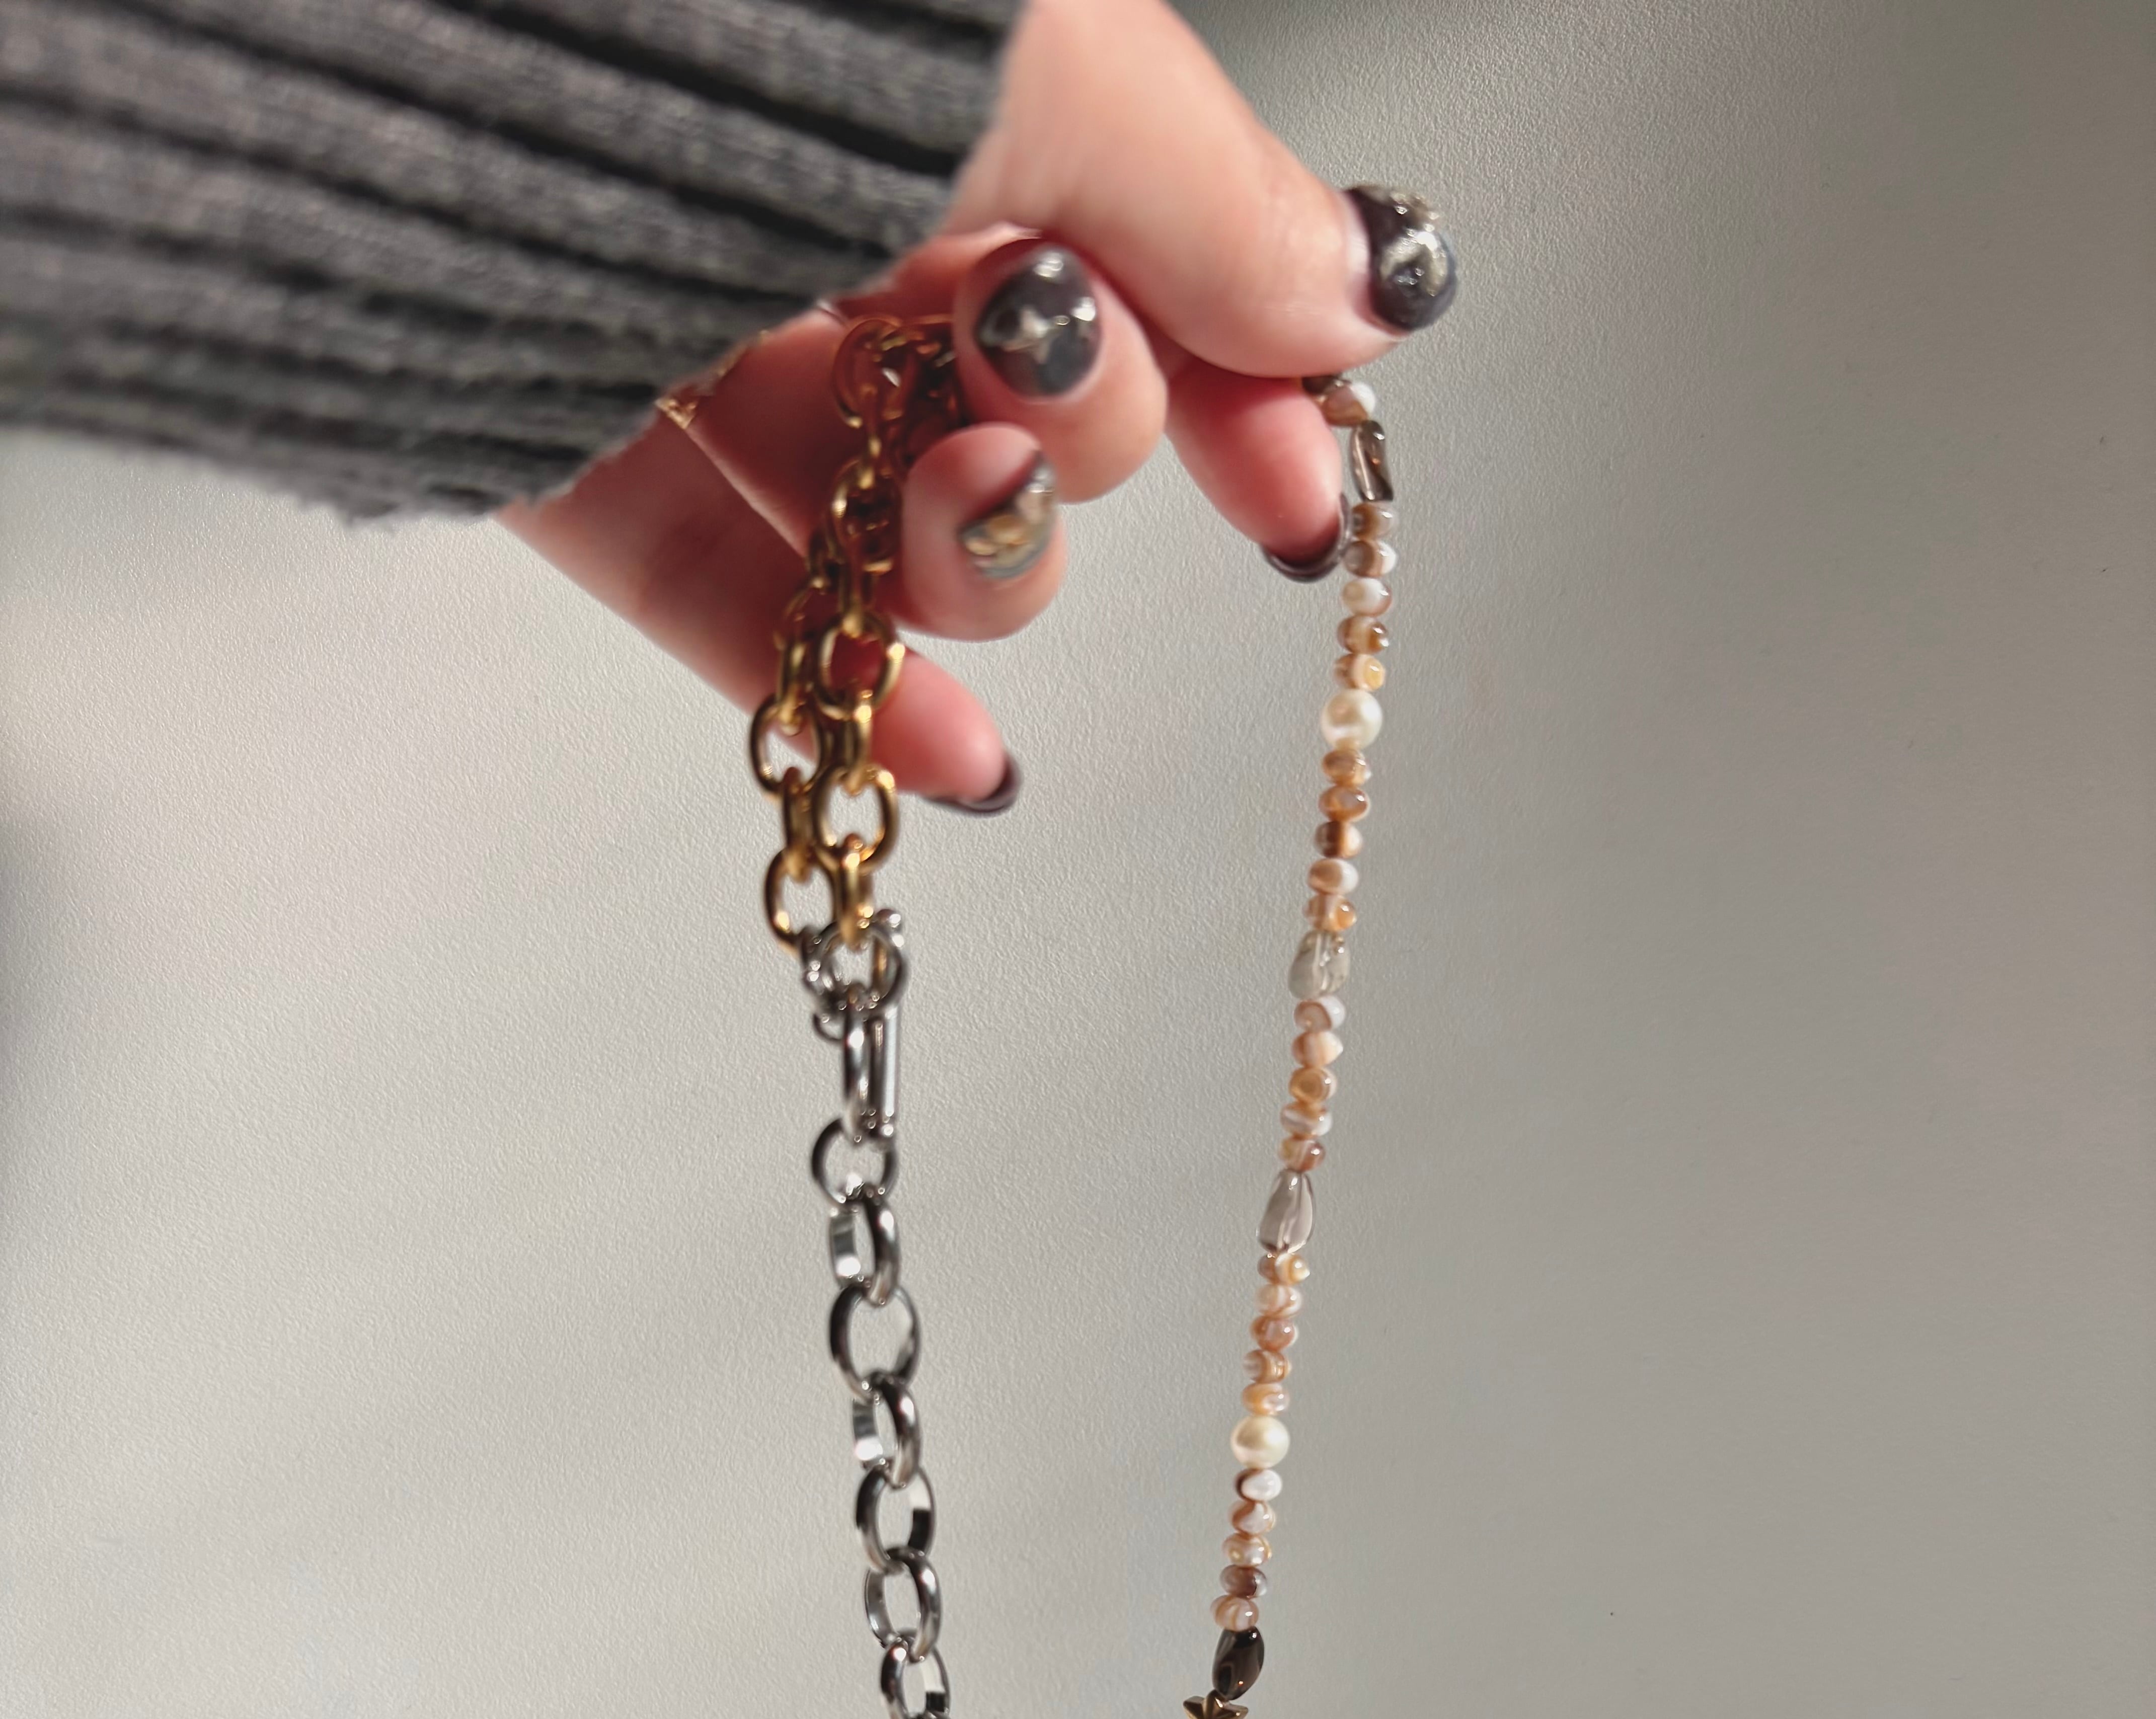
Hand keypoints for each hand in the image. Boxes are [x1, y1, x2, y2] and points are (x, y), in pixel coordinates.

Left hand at [502, 0, 1451, 803]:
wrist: (399, 41)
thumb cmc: (714, 8)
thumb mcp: (1025, 62)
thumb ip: (1196, 190)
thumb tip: (1353, 286)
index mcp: (941, 64)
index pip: (1137, 247)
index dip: (1239, 383)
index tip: (1298, 499)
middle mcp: (811, 173)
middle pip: (1025, 390)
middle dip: (1081, 440)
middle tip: (1032, 403)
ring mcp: (677, 301)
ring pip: (887, 505)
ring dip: (972, 560)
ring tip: (951, 516)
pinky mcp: (549, 410)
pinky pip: (716, 582)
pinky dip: (834, 677)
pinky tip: (958, 758)